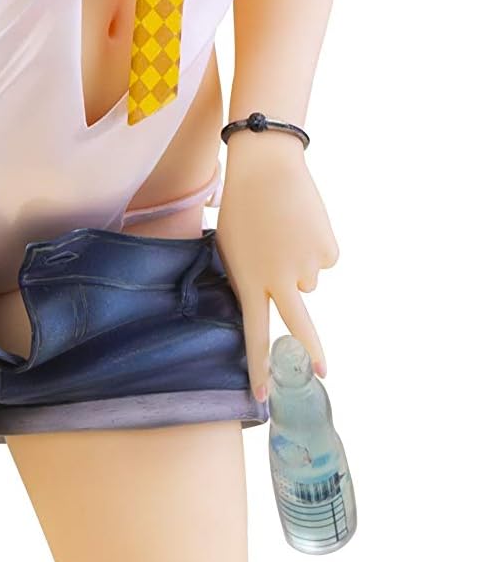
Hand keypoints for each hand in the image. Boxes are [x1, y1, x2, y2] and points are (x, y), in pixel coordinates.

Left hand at [214, 133, 338, 401]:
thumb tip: (273, 298)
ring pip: (309, 281)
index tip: (264, 395)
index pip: (255, 333)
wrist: (268, 166)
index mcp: (250, 281)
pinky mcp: (328, 250)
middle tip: (322, 373)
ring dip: (300, 263)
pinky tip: (302, 224)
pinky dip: (316, 247)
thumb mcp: (232, 248)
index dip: (259, 366)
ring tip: (284, 232)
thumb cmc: (242, 207)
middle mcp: (281, 279)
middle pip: (298, 325)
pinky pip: (324, 260)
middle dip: (310, 351)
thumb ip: (248, 278)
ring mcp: (307, 265)